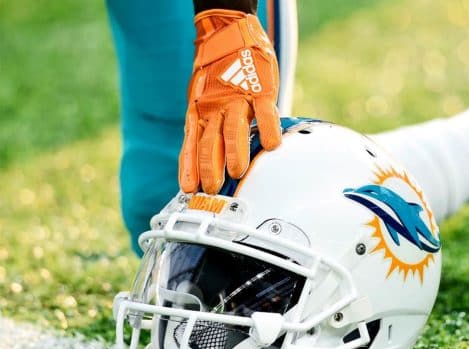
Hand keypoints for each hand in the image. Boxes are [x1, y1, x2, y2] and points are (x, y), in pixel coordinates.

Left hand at [179, 9, 280, 193]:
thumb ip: (204, 126)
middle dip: (210, 167)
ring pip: (234, 129)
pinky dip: (268, 129)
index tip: (189, 189)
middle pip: (210, 142)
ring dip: (235, 152)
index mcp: (200, 112)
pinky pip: (265, 112)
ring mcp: (238, 99)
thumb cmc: (218, 70)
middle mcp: (216, 108)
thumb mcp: (201, 99)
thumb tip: (202, 158)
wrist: (228, 31)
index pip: (192, 145)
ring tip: (238, 171)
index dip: (190, 167)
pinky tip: (271, 145)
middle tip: (213, 187)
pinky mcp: (260, 89)